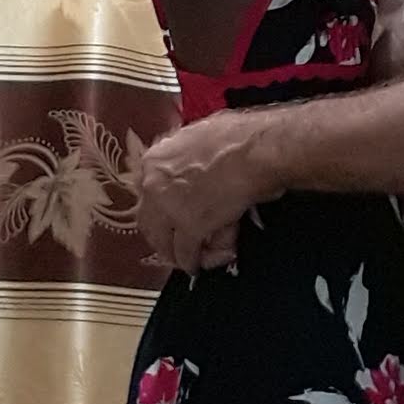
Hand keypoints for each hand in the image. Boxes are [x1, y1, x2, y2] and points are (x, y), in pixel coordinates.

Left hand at [137, 110, 281, 273]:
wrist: (257, 150)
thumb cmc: (241, 137)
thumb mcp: (202, 139)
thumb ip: (190, 157)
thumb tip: (198, 168)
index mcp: (155, 159)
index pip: (146, 192)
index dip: (160, 210)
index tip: (170, 218)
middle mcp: (153, 183)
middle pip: (148, 221)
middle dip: (162, 237)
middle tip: (175, 246)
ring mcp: (169, 208)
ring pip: (163, 241)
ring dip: (176, 254)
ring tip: (189, 260)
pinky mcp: (189, 228)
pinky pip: (186, 253)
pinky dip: (193, 262)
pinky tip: (198, 266)